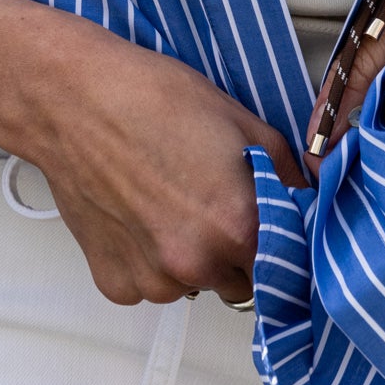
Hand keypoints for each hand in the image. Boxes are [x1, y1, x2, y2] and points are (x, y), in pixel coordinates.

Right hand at [0, 0, 305, 306]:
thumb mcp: (240, 120)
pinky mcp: (114, 282)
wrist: (74, 100)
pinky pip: (149, 284)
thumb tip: (310, 197)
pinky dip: (149, 260)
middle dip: (236, 252)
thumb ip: (286, 171)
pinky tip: (138, 212)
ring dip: (191, 257)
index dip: (281, 246)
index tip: (272, 231)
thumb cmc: (151, 99)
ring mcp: (152, 278)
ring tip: (167, 199)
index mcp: (237, 225)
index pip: (286, 268)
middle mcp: (196, 264)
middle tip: (213, 201)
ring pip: (192, 285)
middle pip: (240, 282)